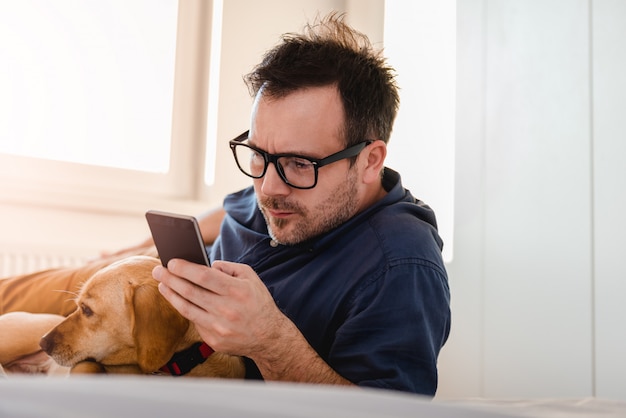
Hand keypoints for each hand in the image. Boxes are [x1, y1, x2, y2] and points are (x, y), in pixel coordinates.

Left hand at [152, 259, 286, 358]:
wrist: (269, 337)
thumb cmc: (258, 303)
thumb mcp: (251, 278)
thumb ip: (229, 268)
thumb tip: (207, 265)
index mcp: (237, 291)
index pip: (204, 276)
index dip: (185, 268)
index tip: (171, 262)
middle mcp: (227, 310)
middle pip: (190, 292)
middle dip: (171, 279)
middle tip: (158, 270)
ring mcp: (219, 327)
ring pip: (187, 308)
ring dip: (171, 294)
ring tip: (162, 284)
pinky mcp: (214, 340)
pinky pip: (195, 321)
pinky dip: (185, 309)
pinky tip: (178, 299)